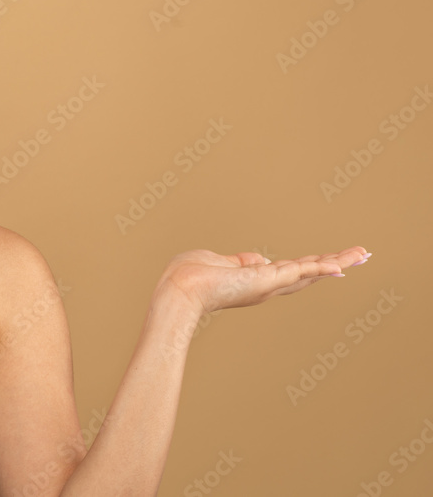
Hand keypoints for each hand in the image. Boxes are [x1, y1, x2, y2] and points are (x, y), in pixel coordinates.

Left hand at [154, 245, 370, 317]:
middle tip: (360, 257)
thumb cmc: (188, 277)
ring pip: (312, 271)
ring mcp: (270, 284)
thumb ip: (237, 260)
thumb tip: (255, 258)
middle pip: (308, 274)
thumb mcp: (216, 262)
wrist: (179, 290)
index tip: (329, 262)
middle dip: (334, 265)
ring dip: (339, 261)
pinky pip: (305, 270)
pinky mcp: (271, 279)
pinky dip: (326, 266)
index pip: (287, 272)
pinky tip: (346, 263)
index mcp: (253, 281)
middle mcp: (266, 286)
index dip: (309, 267)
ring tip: (365, 254)